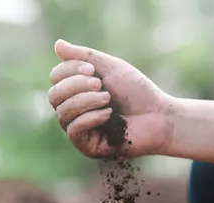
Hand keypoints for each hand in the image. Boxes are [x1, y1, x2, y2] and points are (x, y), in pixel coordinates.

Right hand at [48, 40, 173, 158]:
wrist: (160, 116)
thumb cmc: (137, 92)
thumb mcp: (110, 68)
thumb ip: (84, 56)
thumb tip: (57, 45)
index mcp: (77, 91)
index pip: (55, 79)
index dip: (68, 70)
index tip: (92, 69)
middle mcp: (74, 111)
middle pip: (54, 96)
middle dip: (75, 86)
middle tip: (99, 84)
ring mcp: (79, 130)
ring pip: (62, 113)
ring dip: (85, 101)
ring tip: (107, 99)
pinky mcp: (87, 146)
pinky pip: (74, 130)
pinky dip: (90, 117)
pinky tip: (109, 114)